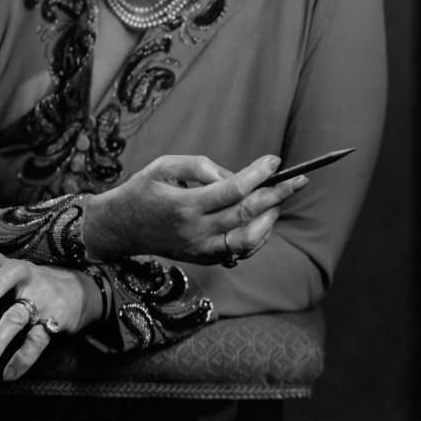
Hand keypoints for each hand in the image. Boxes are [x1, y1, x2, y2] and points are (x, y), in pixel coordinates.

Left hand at [0, 246, 102, 380]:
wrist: (82, 290)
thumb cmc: (31, 282)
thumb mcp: (4, 273)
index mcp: (11, 267)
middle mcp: (27, 279)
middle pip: (14, 273)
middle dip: (0, 282)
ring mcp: (41, 300)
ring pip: (19, 316)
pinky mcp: (55, 321)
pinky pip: (36, 341)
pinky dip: (22, 359)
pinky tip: (7, 374)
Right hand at [82, 153, 307, 264]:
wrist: (120, 229)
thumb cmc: (143, 190)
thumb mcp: (163, 166)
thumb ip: (199, 166)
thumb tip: (234, 174)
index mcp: (184, 205)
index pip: (232, 190)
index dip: (257, 175)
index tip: (275, 161)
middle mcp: (195, 232)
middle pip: (246, 215)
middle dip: (276, 196)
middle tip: (299, 180)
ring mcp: (201, 251)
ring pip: (249, 240)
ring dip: (270, 219)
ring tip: (280, 199)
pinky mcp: (204, 260)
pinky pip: (240, 251)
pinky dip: (258, 236)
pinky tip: (264, 218)